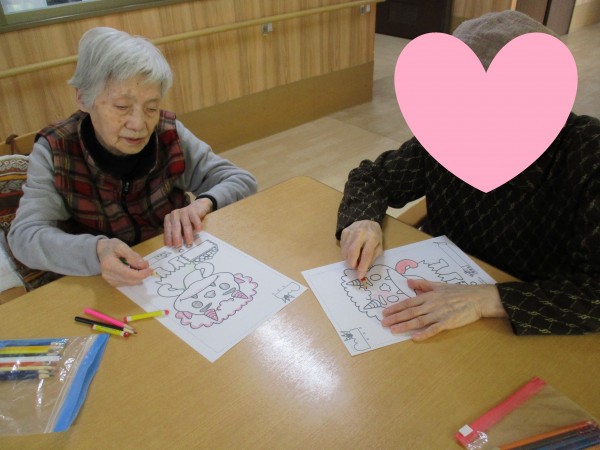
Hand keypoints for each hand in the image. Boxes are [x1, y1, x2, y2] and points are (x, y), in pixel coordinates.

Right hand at [97, 238, 153, 285]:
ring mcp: (110, 281)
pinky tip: (132, 270)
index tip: (151, 269)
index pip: (129, 274)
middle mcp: (108, 275)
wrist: (101, 251)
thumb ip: (133, 256)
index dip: (142, 274)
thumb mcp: (122, 246)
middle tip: (146, 266)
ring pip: (131, 283)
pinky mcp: (113, 283)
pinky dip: (134, 278)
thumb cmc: (112, 247)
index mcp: (109, 265)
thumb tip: (144, 266)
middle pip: (131, 280)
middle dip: (142, 274)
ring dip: (138, 276)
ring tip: (136, 265)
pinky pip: (128, 283)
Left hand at [164, 198, 212, 246]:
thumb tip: (177, 247)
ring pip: (185, 224)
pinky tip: (199, 231)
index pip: (168, 229)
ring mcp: (183, 211)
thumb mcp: (180, 226)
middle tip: (178, 246)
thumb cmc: (187, 220)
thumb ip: (178, 234)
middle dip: (176, 237)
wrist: (197, 207)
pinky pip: (195, 219)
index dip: (168, 237)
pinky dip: (197, 225)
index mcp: (169, 218)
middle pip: (175, 227)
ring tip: (189, 242)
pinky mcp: (193, 210)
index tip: (170, 246)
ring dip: (187, 234)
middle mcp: (174, 214)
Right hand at [340, 220, 382, 279]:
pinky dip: (345, 253)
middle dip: (352, 263)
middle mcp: (361, 233)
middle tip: (354, 268)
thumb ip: (372, 258)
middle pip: (353, 251)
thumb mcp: (379, 247)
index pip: (366, 254)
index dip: (362, 266)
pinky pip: (342, 247)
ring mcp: (351, 231)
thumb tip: (362, 269)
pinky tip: (350, 252)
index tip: (360, 276)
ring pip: (346, 250)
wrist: (367, 221)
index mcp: (372, 237)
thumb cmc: (375, 236)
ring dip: (348, 259)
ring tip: (354, 259)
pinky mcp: (344, 232)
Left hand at [381, 279, 507, 340]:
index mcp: (428, 296)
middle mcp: (431, 304)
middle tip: (383, 323)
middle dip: (395, 318)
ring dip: (404, 326)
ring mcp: (439, 314)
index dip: (395, 308)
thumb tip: (408, 282)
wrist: (477, 298)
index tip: (385, 312)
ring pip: (418, 321)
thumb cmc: (459, 291)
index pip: (408, 303)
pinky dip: (424, 333)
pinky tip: (414, 338)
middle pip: (410, 312)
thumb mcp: (439, 285)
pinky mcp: (447, 322)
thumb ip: (423, 284)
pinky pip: (433, 329)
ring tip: (393, 330)